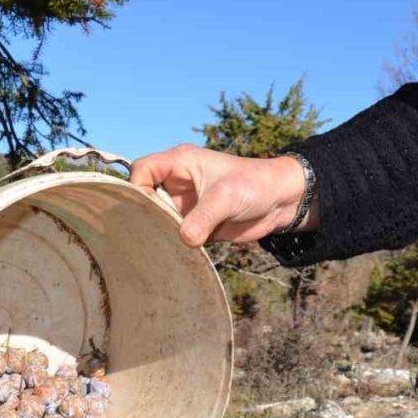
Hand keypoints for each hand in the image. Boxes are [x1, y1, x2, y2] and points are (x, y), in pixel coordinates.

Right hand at [130, 143, 318, 245]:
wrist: (280, 202)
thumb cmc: (254, 185)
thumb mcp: (226, 197)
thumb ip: (203, 217)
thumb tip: (184, 239)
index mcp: (180, 163)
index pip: (142, 169)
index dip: (138, 187)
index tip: (146, 209)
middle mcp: (177, 183)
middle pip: (143, 196)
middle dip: (142, 214)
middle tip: (147, 233)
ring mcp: (184, 205)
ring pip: (156, 218)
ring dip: (155, 231)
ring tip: (157, 246)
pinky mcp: (193, 225)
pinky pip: (172, 234)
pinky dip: (169, 244)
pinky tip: (170, 254)